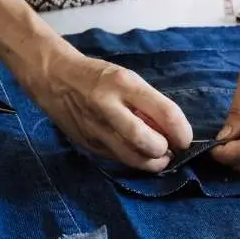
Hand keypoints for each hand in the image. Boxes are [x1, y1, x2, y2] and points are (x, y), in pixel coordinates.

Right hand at [23, 46, 192, 171]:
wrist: (53, 78)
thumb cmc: (97, 76)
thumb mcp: (127, 78)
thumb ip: (149, 104)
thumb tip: (173, 131)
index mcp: (124, 84)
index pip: (165, 113)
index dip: (182, 131)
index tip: (185, 138)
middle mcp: (109, 107)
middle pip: (148, 143)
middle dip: (165, 151)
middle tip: (171, 148)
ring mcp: (96, 128)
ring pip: (133, 158)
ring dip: (152, 162)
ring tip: (158, 156)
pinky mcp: (88, 144)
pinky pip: (118, 159)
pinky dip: (133, 160)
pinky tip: (137, 153)